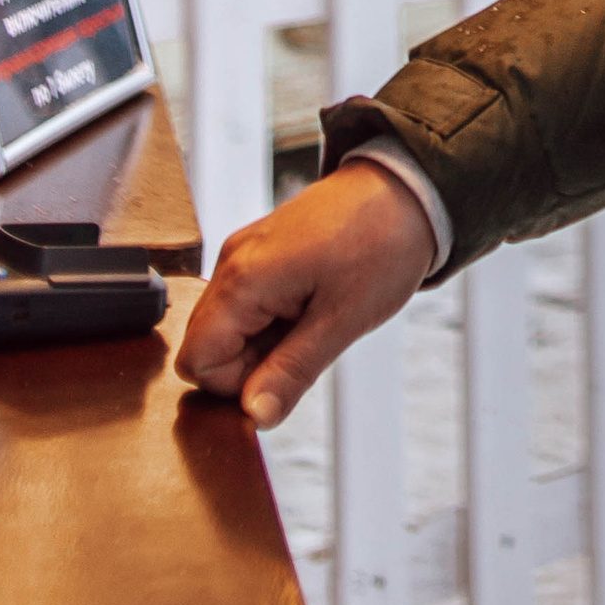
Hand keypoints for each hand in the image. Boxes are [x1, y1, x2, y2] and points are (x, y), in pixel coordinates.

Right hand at [175, 156, 436, 427]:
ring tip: (315, 316)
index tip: (286, 369)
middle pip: (207, 346)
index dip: (236, 384)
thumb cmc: (382, 243)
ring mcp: (245, 254)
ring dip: (266, 342)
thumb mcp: (343, 319)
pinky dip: (274, 320)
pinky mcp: (261, 252)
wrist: (408, 188)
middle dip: (251, 363)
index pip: (196, 361)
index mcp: (243, 278)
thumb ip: (292, 371)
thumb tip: (255, 416)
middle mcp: (232, 262)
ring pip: (229, 328)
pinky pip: (248, 306)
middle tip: (308, 339)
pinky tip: (312, 304)